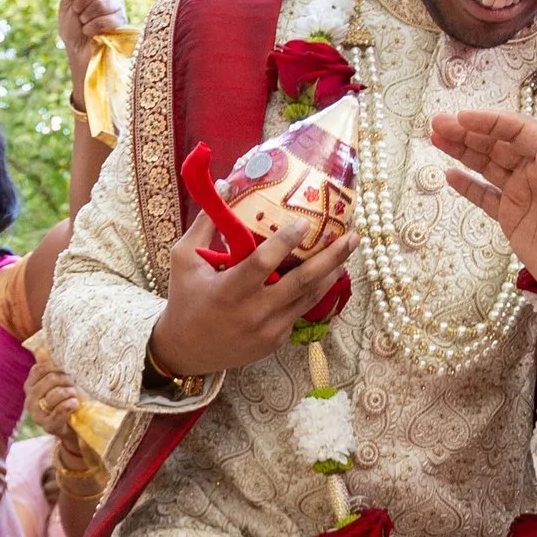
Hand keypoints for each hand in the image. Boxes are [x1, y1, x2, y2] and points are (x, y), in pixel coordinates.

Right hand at [24, 350, 79, 433]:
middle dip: (65, 379)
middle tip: (74, 382)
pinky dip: (68, 405)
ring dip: (68, 392)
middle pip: (48, 380)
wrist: (73, 427)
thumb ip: (49, 365)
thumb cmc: (65, 400)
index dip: (56, 366)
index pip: (40, 368)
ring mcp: (37, 414)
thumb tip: (41, 347)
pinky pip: (58, 412)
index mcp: (30, 385)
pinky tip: (75, 403)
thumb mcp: (58, 382)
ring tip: (75, 394)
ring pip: (53, 395)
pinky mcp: (47, 426)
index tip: (67, 369)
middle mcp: (30, 399)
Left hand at [57, 0, 126, 93]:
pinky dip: (93, 27)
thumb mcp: (67, 5)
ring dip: (86, 16)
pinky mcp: (121, 22)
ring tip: (84, 25)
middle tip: (78, 14)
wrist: (78, 53)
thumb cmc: (72, 31)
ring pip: (102, 2)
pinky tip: (90, 33)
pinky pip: (108, 18)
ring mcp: (116, 7)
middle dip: (81, 3)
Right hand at [145, 225, 351, 382]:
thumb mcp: (183, 260)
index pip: (262, 263)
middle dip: (331, 257)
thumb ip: (205, 224)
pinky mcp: (275, 340)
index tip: (305, 221)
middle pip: (302, 282)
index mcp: (229, 291)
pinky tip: (327, 272)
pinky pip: (300, 311)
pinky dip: (315, 291)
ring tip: (349, 249)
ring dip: (332, 272)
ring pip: (310, 298)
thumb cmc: (184, 299)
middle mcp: (253, 312)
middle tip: (352, 236)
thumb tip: (227, 185)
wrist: (186, 351)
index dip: (285, 242)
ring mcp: (269, 330)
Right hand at [430, 108, 536, 315]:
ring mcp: (522, 194)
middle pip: (497, 144)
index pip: (520, 133)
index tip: (464, 118)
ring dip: (462, 150)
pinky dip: (467, 185)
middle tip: (438, 124)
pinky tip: (449, 173)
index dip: (492, 123)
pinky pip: (484, 196)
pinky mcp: (511, 217)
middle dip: (468, 132)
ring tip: (436, 137)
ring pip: (487, 165)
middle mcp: (536, 173)